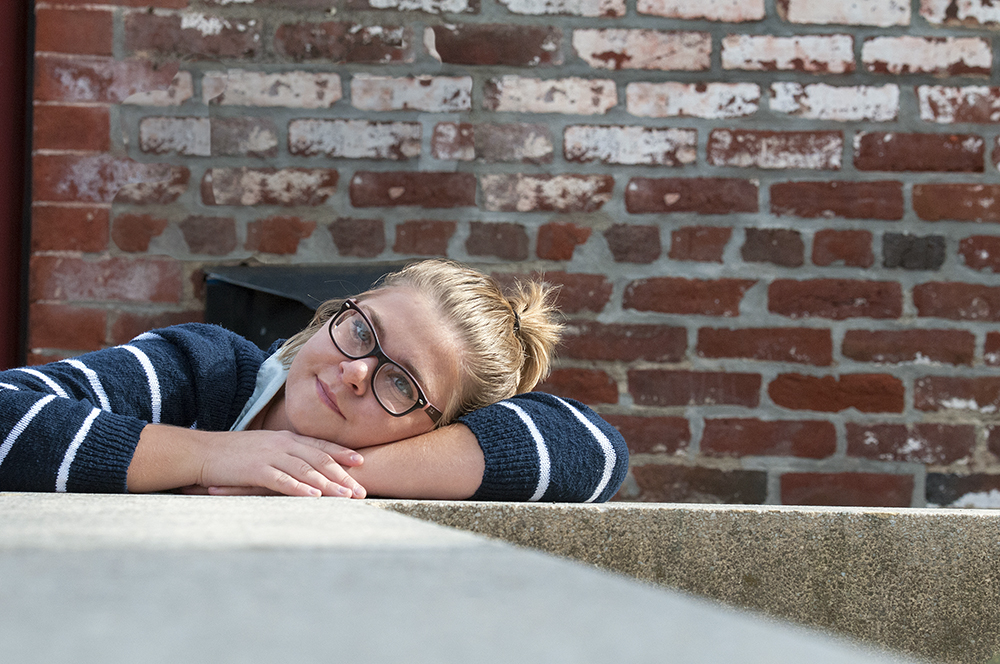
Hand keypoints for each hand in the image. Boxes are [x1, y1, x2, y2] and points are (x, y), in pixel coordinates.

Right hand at [195, 430, 367, 497]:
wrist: (201, 452)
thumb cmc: (232, 453)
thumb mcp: (263, 447)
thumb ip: (284, 453)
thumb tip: (302, 464)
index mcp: (285, 438)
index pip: (319, 446)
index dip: (342, 453)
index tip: (361, 462)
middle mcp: (281, 444)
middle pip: (319, 459)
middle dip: (343, 475)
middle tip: (360, 491)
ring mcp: (269, 456)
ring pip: (306, 469)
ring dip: (328, 484)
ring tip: (345, 496)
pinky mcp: (255, 470)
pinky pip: (282, 480)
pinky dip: (299, 488)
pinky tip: (313, 497)